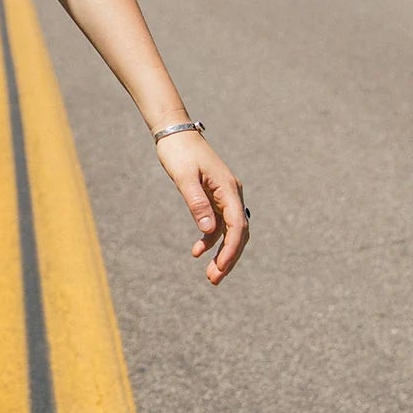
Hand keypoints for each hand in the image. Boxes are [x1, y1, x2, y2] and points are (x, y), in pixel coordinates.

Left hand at [155, 130, 248, 284]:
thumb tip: (208, 231)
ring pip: (229, 231)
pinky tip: (197, 252)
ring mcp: (224, 196)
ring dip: (221, 252)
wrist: (175, 133)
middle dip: (229, 257)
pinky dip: (210, 239)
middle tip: (215, 279)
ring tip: (210, 275)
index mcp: (229, 189)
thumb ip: (196, 203)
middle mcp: (232, 194)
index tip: (221, 268)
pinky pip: (218, 224)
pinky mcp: (214, 197)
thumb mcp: (184, 178)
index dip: (231, 250)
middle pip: (238, 232)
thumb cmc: (179, 153)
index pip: (237, 226)